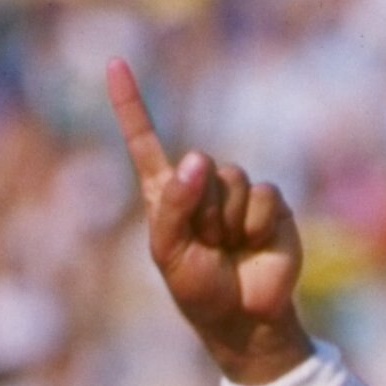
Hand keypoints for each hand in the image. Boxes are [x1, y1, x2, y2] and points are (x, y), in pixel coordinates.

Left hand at [108, 60, 311, 385]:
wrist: (245, 321)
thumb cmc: (201, 293)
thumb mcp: (171, 254)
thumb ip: (173, 206)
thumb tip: (197, 159)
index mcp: (167, 196)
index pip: (145, 143)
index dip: (131, 104)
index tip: (115, 64)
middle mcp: (202, 188)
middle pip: (200, 165)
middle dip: (203, 210)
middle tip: (208, 246)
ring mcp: (237, 194)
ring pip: (231, 178)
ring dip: (228, 221)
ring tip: (230, 249)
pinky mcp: (271, 205)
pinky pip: (262, 196)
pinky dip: (255, 225)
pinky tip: (255, 246)